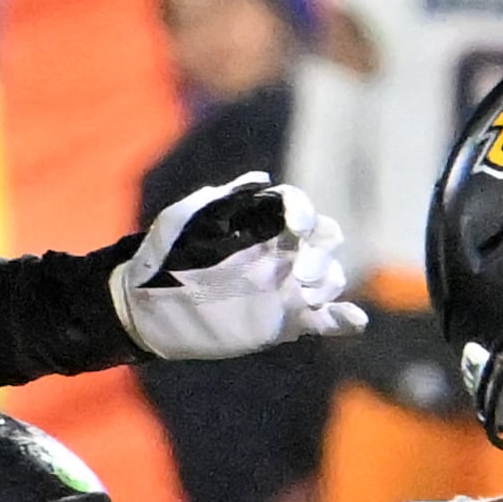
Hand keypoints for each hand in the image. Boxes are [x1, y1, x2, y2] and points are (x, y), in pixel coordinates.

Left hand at [109, 171, 366, 360]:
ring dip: (330, 283)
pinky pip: (325, 320)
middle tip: (301, 275)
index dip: (304, 212)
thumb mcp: (180, 221)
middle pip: (324, 240)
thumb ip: (217, 199)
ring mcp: (285, 287)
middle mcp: (278, 251)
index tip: (295, 228)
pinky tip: (355, 322)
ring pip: (330, 277)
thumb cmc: (159, 258)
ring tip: (307, 297)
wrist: (146, 310)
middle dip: (321, 252)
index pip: (297, 206)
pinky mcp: (286, 322)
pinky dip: (346, 321)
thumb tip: (261, 178)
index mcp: (257, 223)